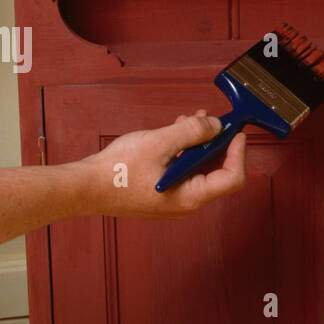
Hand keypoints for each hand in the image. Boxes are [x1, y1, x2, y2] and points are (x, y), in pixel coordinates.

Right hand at [75, 111, 246, 217]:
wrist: (84, 188)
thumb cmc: (116, 172)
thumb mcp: (159, 143)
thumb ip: (191, 132)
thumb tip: (215, 126)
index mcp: (190, 197)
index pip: (232, 178)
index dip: (238, 153)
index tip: (236, 131)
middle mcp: (186, 203)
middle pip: (217, 173)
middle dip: (218, 143)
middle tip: (217, 120)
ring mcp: (174, 200)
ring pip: (199, 170)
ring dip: (200, 144)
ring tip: (195, 119)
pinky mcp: (163, 193)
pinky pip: (183, 172)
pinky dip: (185, 152)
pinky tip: (177, 132)